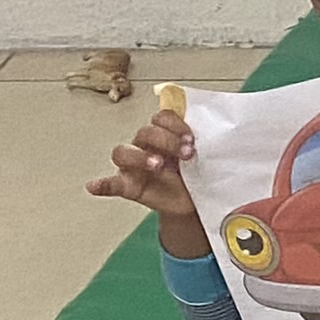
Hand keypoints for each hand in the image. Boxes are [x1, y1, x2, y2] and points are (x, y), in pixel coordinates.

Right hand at [87, 103, 208, 245]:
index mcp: (164, 133)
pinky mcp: (128, 186)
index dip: (175, 123)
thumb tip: (225, 132)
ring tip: (158, 165)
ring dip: (139, 157)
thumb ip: (207, 143)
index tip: (192, 137)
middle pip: (144, 132)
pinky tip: (93, 186)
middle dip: (165, 140)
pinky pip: (110, 184)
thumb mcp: (205, 156)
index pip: (161, 117)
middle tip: (186, 153)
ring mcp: (134, 166)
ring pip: (122, 152)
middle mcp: (145, 145)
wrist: (195, 202)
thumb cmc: (198, 173)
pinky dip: (101, 184)